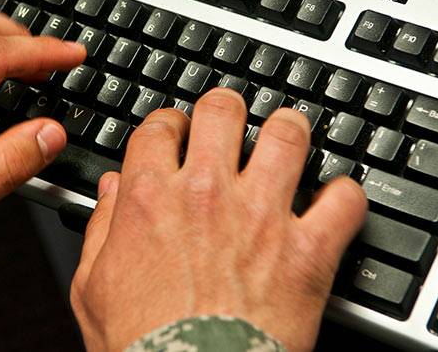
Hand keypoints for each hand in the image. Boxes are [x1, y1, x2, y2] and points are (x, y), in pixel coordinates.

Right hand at [70, 89, 367, 351]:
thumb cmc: (141, 344)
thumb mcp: (92, 285)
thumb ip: (100, 226)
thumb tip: (111, 189)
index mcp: (152, 197)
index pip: (161, 126)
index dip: (171, 123)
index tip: (178, 133)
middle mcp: (208, 193)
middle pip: (223, 110)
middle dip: (227, 109)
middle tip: (232, 121)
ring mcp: (262, 216)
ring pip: (287, 134)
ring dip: (288, 130)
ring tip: (286, 136)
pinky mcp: (308, 251)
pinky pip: (344, 200)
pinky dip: (345, 196)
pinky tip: (335, 200)